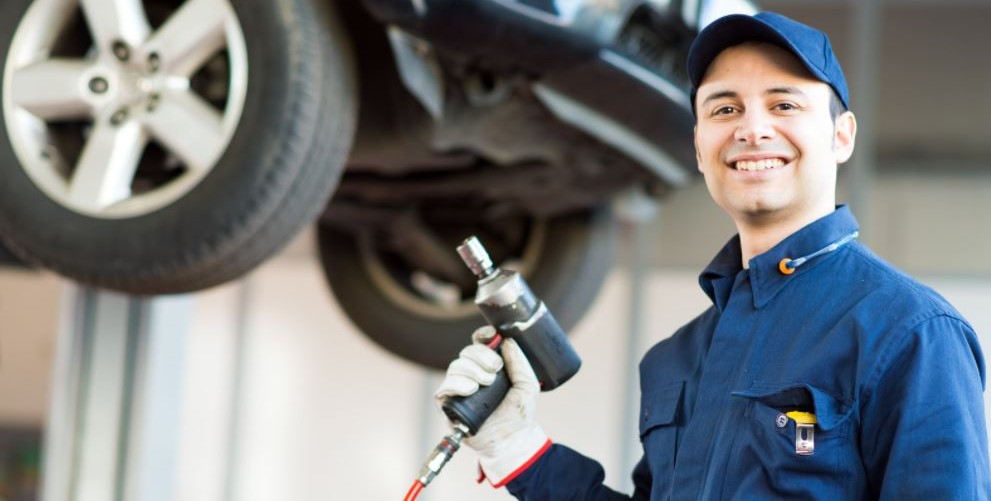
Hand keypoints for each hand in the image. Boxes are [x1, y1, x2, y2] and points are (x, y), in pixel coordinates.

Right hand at [434, 326, 549, 485]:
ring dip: (471, 370)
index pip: (479, 343)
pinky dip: (456, 384)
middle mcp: (472, 374)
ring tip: (486, 383)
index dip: (482, 336)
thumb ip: (520, 363)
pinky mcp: (449, 405)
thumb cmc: (519, 413)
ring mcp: (459, 389)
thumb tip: (508, 342)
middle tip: (495, 369)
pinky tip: (471, 389)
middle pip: (466, 352)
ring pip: (455, 367)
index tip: (491, 336)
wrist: (512, 441)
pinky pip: (444, 388)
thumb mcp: (528, 386)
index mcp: (489, 366)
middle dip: (480, 356)